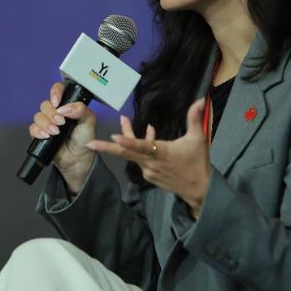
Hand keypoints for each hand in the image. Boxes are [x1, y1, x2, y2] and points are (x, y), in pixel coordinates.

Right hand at [29, 82, 96, 193]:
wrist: (79, 159)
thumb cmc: (85, 139)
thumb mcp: (89, 122)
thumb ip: (81, 110)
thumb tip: (64, 108)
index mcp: (68, 105)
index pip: (58, 90)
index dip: (55, 92)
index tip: (57, 102)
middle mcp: (56, 112)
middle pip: (45, 104)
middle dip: (51, 113)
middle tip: (61, 123)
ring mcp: (47, 123)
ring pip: (38, 116)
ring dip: (46, 123)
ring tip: (56, 132)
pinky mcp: (40, 134)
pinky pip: (32, 128)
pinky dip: (38, 131)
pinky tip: (47, 136)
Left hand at [87, 98, 210, 216]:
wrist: (200, 190)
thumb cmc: (198, 163)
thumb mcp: (199, 139)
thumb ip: (196, 118)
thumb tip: (201, 99)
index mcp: (162, 153)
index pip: (142, 147)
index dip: (128, 141)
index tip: (113, 137)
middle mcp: (151, 163)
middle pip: (126, 154)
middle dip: (107, 148)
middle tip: (90, 143)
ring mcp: (149, 171)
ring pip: (133, 154)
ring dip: (127, 140)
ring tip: (124, 121)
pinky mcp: (150, 176)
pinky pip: (140, 160)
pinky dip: (140, 149)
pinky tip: (149, 135)